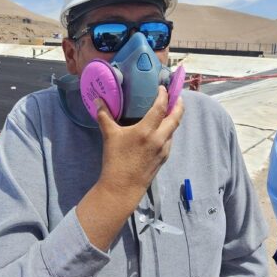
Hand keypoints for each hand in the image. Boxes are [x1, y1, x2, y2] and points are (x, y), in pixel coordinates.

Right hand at [95, 85, 183, 199]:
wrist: (122, 188)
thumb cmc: (115, 161)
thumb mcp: (109, 136)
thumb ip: (104, 116)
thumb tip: (97, 100)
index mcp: (147, 130)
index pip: (161, 107)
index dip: (164, 95)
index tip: (162, 88)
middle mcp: (160, 138)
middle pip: (176, 117)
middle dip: (178, 105)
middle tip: (176, 96)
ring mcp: (164, 149)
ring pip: (174, 129)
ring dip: (174, 118)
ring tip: (169, 111)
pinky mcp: (164, 158)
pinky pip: (170, 140)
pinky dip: (168, 131)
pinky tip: (161, 130)